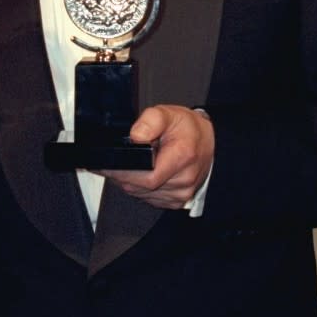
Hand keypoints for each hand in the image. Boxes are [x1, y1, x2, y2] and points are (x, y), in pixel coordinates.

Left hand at [99, 105, 213, 208]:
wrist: (207, 142)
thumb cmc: (188, 129)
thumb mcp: (168, 114)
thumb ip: (150, 121)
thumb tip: (135, 137)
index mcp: (183, 156)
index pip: (147, 176)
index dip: (124, 172)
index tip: (109, 164)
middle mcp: (184, 180)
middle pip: (141, 187)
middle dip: (122, 175)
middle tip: (115, 161)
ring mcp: (181, 194)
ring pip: (142, 194)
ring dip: (130, 182)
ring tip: (131, 165)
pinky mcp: (176, 202)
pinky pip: (149, 199)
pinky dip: (140, 188)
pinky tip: (140, 174)